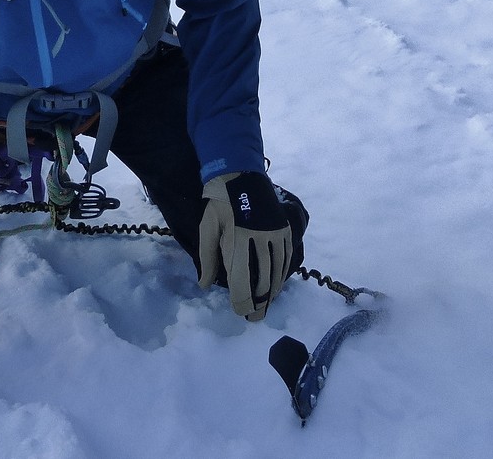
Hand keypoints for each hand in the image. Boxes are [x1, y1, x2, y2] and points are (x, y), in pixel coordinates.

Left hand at [197, 171, 293, 320]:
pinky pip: (286, 257)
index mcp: (238, 240)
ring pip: (278, 271)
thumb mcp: (207, 228)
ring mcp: (274, 233)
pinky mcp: (283, 229)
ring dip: (273, 292)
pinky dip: (283, 273)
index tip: (241, 313)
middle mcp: (259, 239)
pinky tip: (277, 284)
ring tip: (266, 305)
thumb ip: (208, 258)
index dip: (242, 302)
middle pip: (264, 280)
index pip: (242, 281)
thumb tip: (205, 285)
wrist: (240, 173)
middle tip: (255, 317)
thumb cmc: (219, 202)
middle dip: (260, 303)